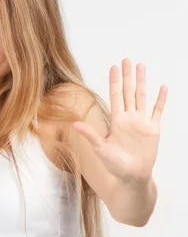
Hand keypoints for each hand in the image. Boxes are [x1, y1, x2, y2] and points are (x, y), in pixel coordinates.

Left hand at [72, 58, 167, 182]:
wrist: (131, 177)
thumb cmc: (114, 166)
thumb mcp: (100, 148)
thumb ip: (90, 134)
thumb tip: (74, 123)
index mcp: (116, 121)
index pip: (115, 96)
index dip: (114, 81)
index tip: (114, 67)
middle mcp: (129, 119)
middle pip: (128, 92)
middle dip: (127, 76)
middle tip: (126, 59)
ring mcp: (141, 123)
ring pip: (142, 97)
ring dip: (142, 82)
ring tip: (141, 66)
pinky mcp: (153, 130)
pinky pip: (157, 111)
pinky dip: (160, 99)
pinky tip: (162, 87)